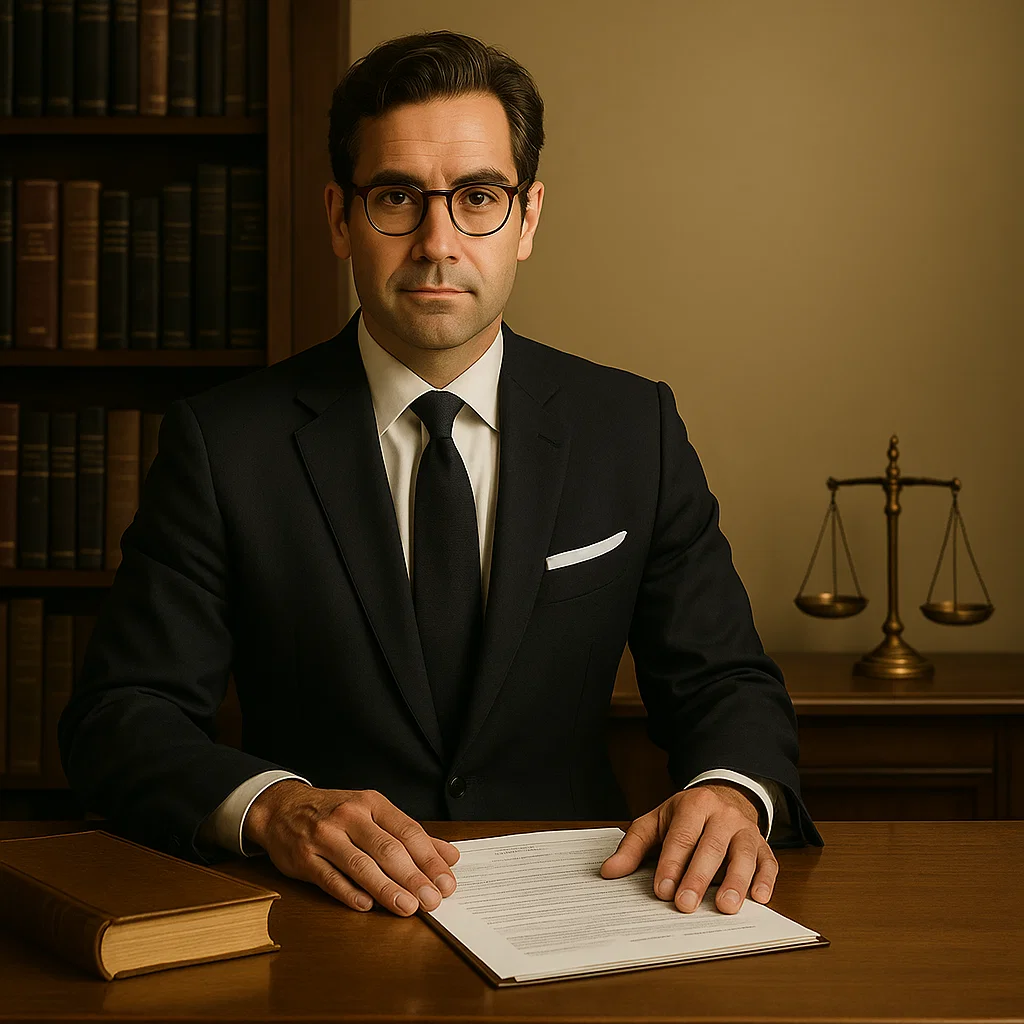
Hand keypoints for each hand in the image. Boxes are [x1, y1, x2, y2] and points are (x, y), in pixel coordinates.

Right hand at [243, 780, 459, 915]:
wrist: (283, 807)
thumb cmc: (336, 813)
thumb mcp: (374, 813)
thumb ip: (411, 835)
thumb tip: (450, 856)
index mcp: (372, 803)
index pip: (408, 832)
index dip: (430, 859)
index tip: (447, 882)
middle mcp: (350, 817)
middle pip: (388, 850)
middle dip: (414, 877)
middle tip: (433, 900)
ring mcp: (325, 837)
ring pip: (361, 865)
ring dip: (386, 889)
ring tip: (407, 907)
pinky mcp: (304, 858)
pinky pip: (329, 878)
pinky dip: (349, 893)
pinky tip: (367, 906)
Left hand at [599, 782, 777, 913]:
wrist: (725, 796)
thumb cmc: (686, 816)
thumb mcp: (656, 822)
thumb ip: (634, 847)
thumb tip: (609, 871)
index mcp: (694, 806)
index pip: (681, 837)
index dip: (671, 864)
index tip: (661, 891)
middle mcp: (722, 815)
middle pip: (711, 847)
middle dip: (698, 877)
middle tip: (685, 905)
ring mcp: (746, 830)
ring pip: (743, 855)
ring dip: (736, 882)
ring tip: (725, 907)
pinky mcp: (763, 845)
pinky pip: (768, 862)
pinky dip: (766, 880)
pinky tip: (759, 898)